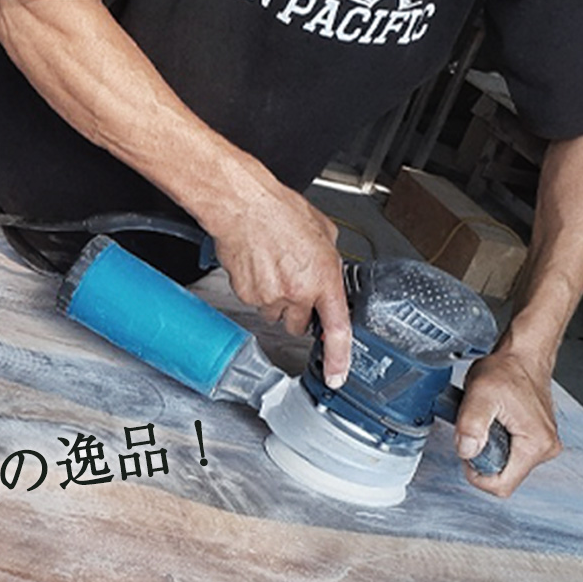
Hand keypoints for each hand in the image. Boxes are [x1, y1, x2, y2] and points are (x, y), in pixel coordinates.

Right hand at [209, 183, 351, 387]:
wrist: (244, 206)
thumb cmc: (280, 212)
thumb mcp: (324, 232)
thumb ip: (330, 260)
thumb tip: (329, 269)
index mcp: (323, 278)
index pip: (336, 329)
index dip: (338, 358)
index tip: (337, 375)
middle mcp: (297, 293)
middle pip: (298, 325)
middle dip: (298, 311)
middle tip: (294, 285)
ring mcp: (269, 297)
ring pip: (274, 314)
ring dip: (276, 299)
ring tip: (273, 267)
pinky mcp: (246, 294)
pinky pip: (254, 302)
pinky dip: (256, 289)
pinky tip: (258, 265)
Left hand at [455, 347, 561, 496]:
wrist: (522, 354)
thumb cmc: (506, 370)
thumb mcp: (480, 394)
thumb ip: (471, 425)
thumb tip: (467, 451)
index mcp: (536, 445)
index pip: (503, 485)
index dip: (477, 475)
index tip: (466, 451)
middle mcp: (546, 449)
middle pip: (504, 476)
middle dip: (483, 459)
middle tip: (474, 430)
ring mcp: (543, 444)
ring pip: (507, 464)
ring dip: (489, 448)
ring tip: (485, 421)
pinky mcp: (537, 438)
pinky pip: (511, 452)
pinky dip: (496, 441)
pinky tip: (493, 421)